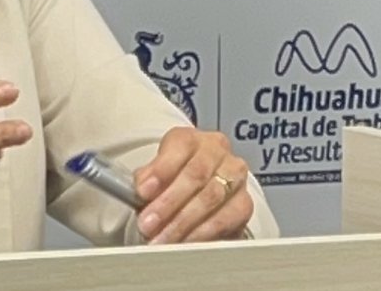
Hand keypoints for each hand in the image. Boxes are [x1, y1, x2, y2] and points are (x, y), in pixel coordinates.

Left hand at [133, 127, 252, 243]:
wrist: (201, 189)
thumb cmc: (174, 179)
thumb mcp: (156, 172)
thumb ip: (147, 179)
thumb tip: (136, 192)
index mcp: (191, 138)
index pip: (179, 146)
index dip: (160, 170)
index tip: (142, 192)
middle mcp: (217, 151)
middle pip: (195, 175)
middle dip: (168, 203)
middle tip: (149, 224)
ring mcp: (234, 177)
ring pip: (211, 198)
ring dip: (183, 223)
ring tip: (162, 238)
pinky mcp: (244, 204)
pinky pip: (226, 219)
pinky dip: (203, 234)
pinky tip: (186, 243)